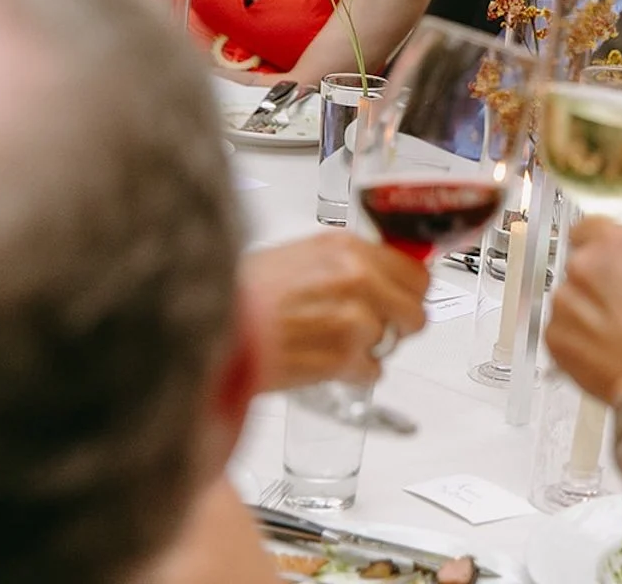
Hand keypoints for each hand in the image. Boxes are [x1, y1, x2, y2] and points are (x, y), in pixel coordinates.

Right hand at [238, 232, 428, 389]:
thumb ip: (347, 263)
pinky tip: (323, 361)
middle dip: (398, 324)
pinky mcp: (340, 357)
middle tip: (373, 328)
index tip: (402, 299)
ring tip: (328, 342)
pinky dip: (353, 374)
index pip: (416, 271)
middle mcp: (356, 278)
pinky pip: (372, 371)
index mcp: (347, 248)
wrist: (204, 323)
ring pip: (391, 342)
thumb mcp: (301, 256)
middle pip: (415, 311)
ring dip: (367, 348)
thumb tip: (383, 276)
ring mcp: (352, 318)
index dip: (409, 291)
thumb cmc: (243, 293)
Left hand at [546, 218, 621, 407]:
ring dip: (585, 311)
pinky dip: (576, 338)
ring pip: (570, 298)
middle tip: (620, 305)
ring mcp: (564, 300)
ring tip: (615, 334)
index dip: (597, 244)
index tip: (604, 256)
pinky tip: (602, 350)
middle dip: (595, 283)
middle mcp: (584, 265)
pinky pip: (561, 328)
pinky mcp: (552, 334)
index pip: (589, 226)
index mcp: (618, 244)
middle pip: (580, 264)